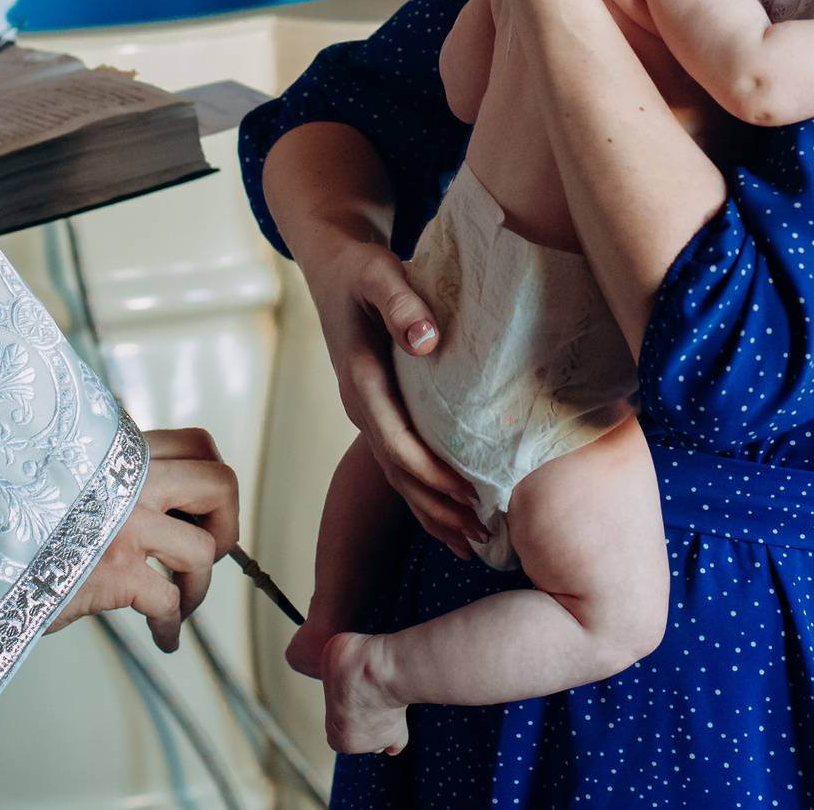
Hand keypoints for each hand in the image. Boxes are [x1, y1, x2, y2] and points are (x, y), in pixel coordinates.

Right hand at [48, 427, 239, 650]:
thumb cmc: (12, 520)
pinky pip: (170, 601)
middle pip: (220, 484)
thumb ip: (107, 474)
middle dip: (226, 525)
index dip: (211, 482)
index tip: (201, 513)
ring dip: (199, 586)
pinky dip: (171, 626)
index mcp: (117, 451)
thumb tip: (159, 496)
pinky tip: (161, 638)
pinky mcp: (114, 572)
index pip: (199, 443)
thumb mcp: (62, 475)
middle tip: (206, 552)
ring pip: (204, 550)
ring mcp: (124, 524)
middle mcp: (126, 479)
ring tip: (181, 603)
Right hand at [303, 231, 483, 559]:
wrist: (332, 268)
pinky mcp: (379, 412)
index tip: (469, 494)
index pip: (397, 441)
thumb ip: (401, 303)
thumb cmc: (361, 269)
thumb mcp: (378, 273)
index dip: (431, 473)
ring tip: (472, 544)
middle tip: (481, 539)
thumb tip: (426, 341)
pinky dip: (424, 492)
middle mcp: (361, 406)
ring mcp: (367, 413)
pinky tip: (450, 514)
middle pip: (398, 472)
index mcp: (361, 381)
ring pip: (397, 475)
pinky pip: (400, 462)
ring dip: (431, 511)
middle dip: (437, 508)